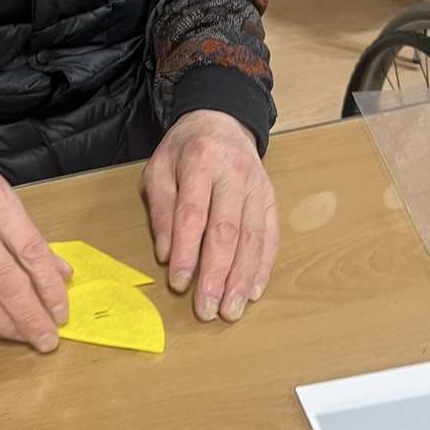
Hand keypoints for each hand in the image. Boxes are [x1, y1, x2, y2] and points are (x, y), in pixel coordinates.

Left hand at [141, 110, 278, 322]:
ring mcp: (257, 187)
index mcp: (200, 161)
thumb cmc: (185, 149)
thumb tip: (166, 253)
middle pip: (227, 230)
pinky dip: (263, 266)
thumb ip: (160, 208)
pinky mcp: (271, 198)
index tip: (180, 282)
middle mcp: (234, 174)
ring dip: (243, 278)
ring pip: (253, 237)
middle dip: (218, 273)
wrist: (222, 119)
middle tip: (209, 309)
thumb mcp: (159, 167)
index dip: (187, 251)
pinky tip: (254, 290)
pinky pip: (270, 236)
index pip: (193, 213)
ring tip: (232, 309)